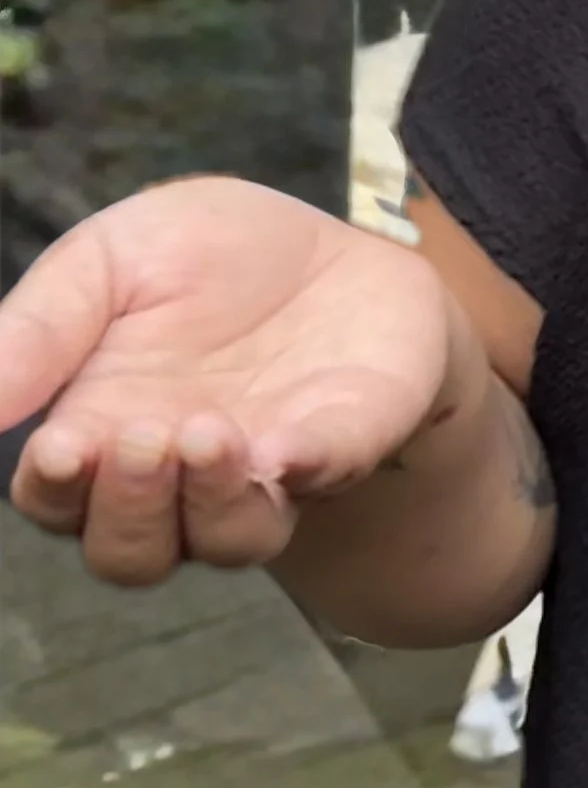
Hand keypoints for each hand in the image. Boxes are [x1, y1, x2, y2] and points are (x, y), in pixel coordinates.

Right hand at [2, 178, 463, 584]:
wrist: (327, 237)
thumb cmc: (198, 257)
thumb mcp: (107, 262)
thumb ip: (40, 327)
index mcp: (100, 431)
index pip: (58, 499)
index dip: (54, 489)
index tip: (58, 449)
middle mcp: (178, 476)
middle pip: (132, 550)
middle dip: (129, 508)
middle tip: (140, 438)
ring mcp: (265, 471)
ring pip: (228, 542)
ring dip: (212, 503)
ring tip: (208, 433)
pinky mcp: (346, 443)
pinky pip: (329, 477)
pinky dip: (309, 468)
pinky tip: (286, 447)